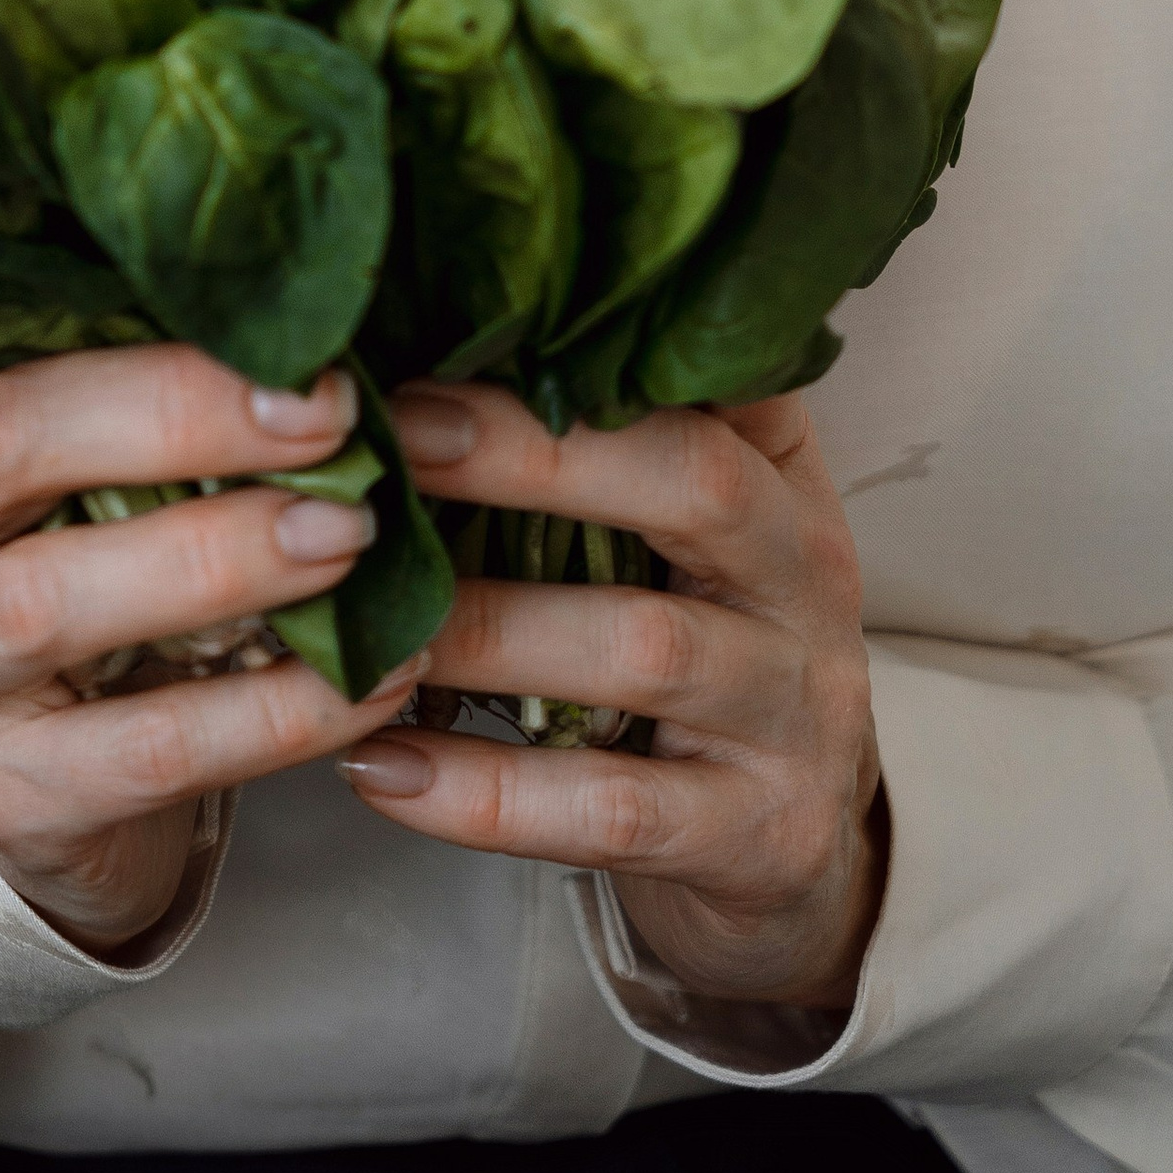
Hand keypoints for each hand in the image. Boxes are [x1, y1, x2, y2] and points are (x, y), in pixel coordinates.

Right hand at [0, 220, 430, 952]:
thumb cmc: (81, 566)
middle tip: (323, 403)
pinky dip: (274, 711)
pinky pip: (146, 749)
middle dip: (168, 410)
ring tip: (350, 531)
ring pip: (52, 601)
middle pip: (0, 441)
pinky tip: (373, 672)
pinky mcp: (8, 794)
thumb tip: (282, 254)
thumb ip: (114, 357)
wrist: (58, 789)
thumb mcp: (64, 459)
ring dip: (220, 557)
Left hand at [343, 385, 883, 1014]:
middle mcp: (804, 580)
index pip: (717, 380)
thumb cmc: (700, 649)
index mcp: (779, 481)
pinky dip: (489, 791)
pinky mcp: (756, 836)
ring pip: (644, 653)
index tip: (452, 326)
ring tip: (367, 627)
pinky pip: (612, 809)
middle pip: (694, 487)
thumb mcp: (689, 536)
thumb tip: (439, 318)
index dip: (596, 347)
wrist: (803, 855)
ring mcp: (792, 714)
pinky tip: (379, 769)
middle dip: (537, 455)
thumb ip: (605, 442)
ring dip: (489, 632)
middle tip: (398, 443)